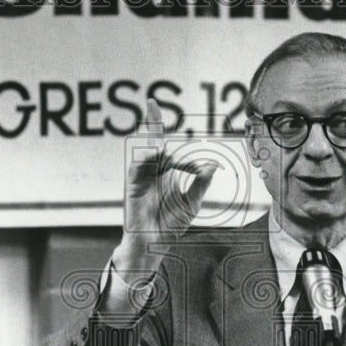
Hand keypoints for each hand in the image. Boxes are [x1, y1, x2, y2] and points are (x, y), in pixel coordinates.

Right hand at [113, 98, 218, 272]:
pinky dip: (142, 159)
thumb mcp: (191, 203)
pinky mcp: (132, 186)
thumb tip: (213, 166)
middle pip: (152, 140)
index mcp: (167, 172)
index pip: (169, 148)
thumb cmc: (170, 224)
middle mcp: (153, 170)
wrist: (154, 243)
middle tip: (153, 102)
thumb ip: (201, 184)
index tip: (202, 165)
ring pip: (145, 152)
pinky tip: (153, 154)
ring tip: (163, 147)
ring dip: (153, 144)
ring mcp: (141, 177)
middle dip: (151, 120)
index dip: (181, 146)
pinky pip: (135, 168)